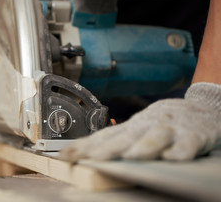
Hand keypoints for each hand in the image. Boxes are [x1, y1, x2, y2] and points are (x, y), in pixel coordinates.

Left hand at [60, 83, 220, 160]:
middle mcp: (147, 126)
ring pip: (156, 136)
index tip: (66, 155)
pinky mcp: (194, 135)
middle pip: (125, 136)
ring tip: (131, 155)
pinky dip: (181, 149)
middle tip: (92, 156)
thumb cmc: (160, 121)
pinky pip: (188, 143)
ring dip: (143, 145)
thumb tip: (82, 151)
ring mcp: (171, 129)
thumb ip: (112, 140)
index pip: (104, 137)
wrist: (198, 107)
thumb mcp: (134, 128)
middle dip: (108, 147)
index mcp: (131, 127)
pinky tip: (173, 157)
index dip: (84, 146)